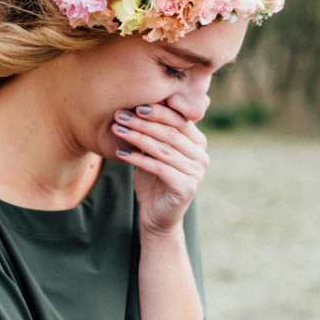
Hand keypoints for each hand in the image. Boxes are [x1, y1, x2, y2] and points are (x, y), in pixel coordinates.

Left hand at [112, 103, 208, 239]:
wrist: (157, 216)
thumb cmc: (153, 181)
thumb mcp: (154, 152)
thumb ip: (154, 132)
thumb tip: (138, 102)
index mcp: (198, 143)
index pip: (179, 120)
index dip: (157, 111)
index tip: (134, 105)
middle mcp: (202, 156)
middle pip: (170, 133)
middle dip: (143, 122)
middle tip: (121, 115)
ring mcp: (197, 172)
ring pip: (163, 149)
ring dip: (137, 137)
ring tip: (117, 129)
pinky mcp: (187, 187)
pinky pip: (159, 168)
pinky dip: (138, 159)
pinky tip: (121, 153)